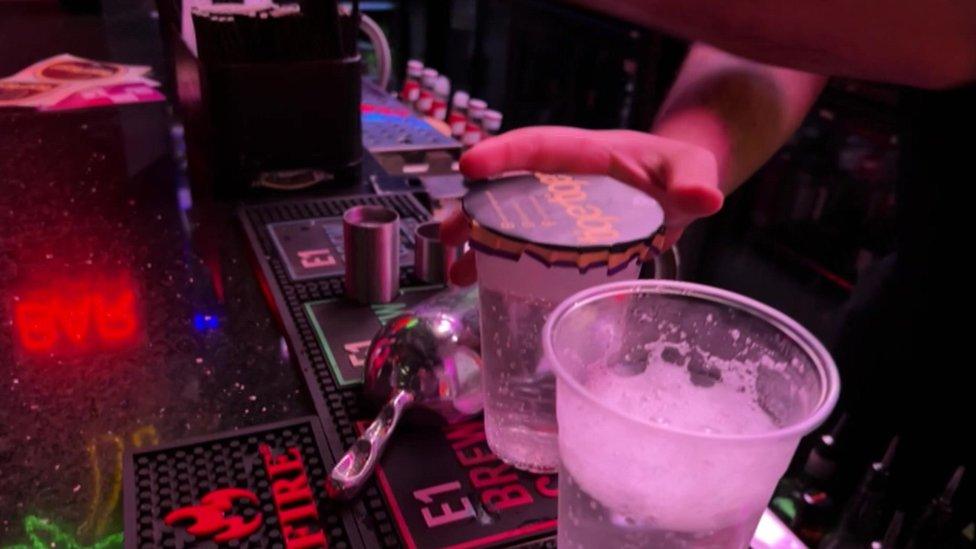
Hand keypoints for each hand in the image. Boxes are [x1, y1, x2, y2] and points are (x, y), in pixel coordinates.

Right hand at [441, 126, 723, 285]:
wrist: (680, 191)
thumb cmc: (679, 169)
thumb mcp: (690, 167)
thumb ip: (694, 178)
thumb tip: (703, 196)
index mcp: (585, 154)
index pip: (539, 146)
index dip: (504, 154)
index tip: (471, 166)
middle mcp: (561, 179)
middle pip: (508, 187)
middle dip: (473, 208)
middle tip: (447, 233)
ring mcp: (557, 209)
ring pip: (506, 219)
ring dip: (477, 241)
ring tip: (455, 267)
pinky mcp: (561, 237)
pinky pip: (522, 246)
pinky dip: (499, 263)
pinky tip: (480, 283)